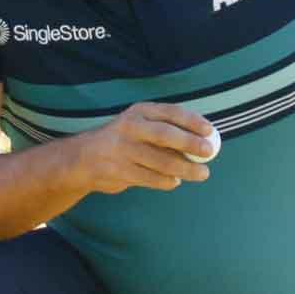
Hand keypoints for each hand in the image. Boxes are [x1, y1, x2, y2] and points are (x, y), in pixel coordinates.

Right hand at [66, 103, 215, 194]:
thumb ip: (166, 131)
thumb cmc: (124, 141)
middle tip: (209, 153)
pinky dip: (167, 181)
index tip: (211, 131)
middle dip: (190, 144)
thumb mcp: (139, 126)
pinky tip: (175, 181)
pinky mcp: (119, 171)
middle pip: (165, 135)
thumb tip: (204, 141)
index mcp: (139, 112)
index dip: (192, 121)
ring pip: (161, 162)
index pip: (170, 112)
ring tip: (202, 174)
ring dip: (186, 169)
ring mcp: (122, 150)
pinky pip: (151, 178)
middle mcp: (129, 128)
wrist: (83, 158)